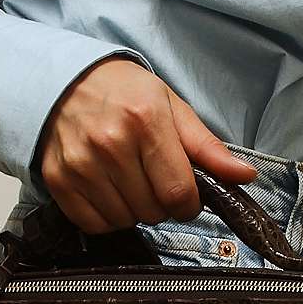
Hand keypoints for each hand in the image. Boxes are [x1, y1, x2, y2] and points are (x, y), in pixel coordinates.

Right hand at [34, 58, 258, 233]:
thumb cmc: (123, 92)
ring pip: (125, 220)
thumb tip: (244, 175)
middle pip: (153, 210)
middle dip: (162, 204)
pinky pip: (94, 224)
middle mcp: (110, 143)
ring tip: (129, 181)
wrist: (64, 79)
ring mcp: (80, 164)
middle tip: (153, 179)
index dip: (189, 204)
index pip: (178, 192)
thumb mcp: (171, 106)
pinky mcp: (58, 180)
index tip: (186, 195)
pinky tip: (109, 191)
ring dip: (135, 210)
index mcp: (145, 121)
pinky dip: (107, 216)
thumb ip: (207, 147)